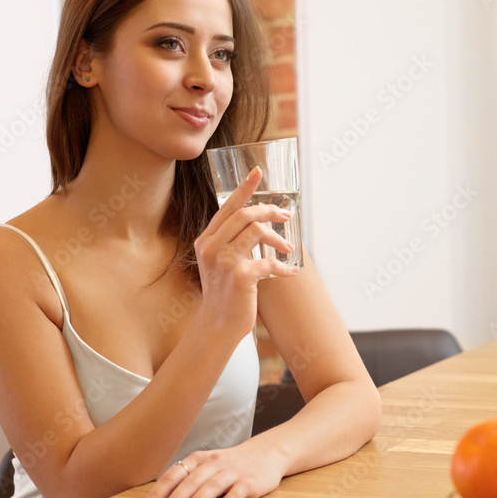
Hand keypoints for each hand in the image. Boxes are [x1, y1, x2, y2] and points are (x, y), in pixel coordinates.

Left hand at [135, 444, 285, 497]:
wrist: (267, 453)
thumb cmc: (230, 465)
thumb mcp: (206, 466)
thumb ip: (187, 480)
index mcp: (198, 459)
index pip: (172, 476)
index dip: (157, 494)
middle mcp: (213, 463)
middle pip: (189, 482)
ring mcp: (232, 471)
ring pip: (211, 486)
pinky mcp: (250, 481)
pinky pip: (237, 491)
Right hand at [194, 166, 298, 336]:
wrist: (217, 325)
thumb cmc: (224, 293)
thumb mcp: (220, 262)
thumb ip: (231, 241)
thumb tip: (258, 221)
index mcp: (206, 240)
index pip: (227, 207)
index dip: (244, 188)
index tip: (258, 172)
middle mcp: (211, 247)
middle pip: (245, 214)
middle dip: (270, 211)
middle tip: (286, 215)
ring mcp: (225, 261)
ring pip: (257, 231)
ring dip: (278, 238)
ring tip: (287, 247)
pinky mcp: (240, 277)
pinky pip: (269, 262)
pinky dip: (283, 267)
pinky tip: (290, 272)